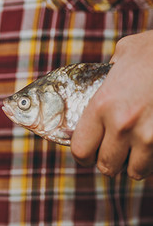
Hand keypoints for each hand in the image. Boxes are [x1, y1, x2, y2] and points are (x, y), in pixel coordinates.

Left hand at [71, 30, 152, 179]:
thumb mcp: (124, 53)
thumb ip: (110, 71)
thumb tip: (108, 72)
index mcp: (102, 104)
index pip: (80, 150)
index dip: (83, 155)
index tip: (88, 152)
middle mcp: (122, 124)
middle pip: (106, 166)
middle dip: (109, 161)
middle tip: (114, 151)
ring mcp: (150, 136)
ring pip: (135, 171)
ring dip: (134, 164)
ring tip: (136, 150)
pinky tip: (152, 146)